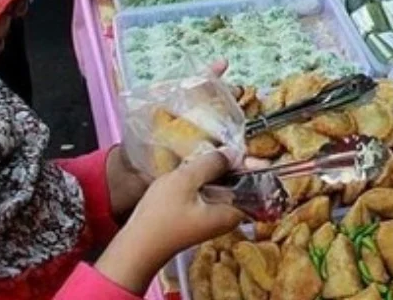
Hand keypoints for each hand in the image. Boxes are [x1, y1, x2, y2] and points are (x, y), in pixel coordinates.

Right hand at [94, 151, 244, 294]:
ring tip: (207, 153)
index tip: (244, 148)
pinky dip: (204, 180)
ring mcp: (212, 218)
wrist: (135, 246)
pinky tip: (192, 169)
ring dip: (216, 170)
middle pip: (240, 184)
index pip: (257, 184)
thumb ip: (212, 164)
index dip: (253, 164)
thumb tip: (233, 153)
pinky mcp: (198, 217)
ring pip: (223, 187)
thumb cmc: (160, 217)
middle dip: (233, 164)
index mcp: (232, 212)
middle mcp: (227, 217)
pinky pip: (209, 192)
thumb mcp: (186, 181)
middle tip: (222, 146)